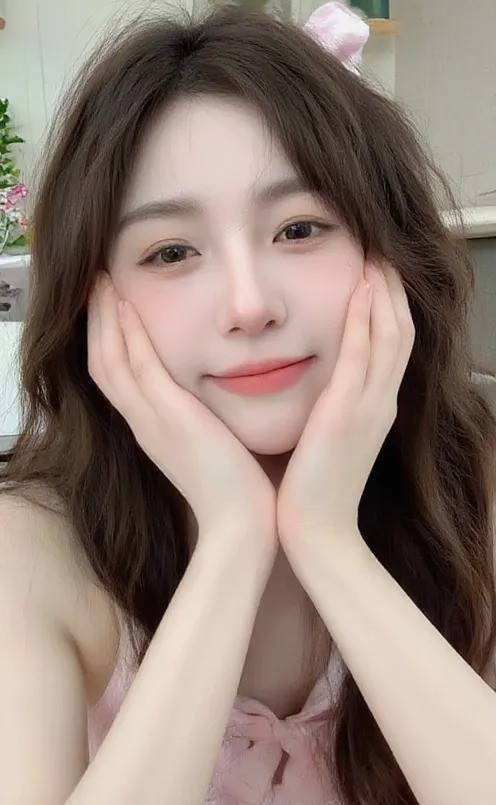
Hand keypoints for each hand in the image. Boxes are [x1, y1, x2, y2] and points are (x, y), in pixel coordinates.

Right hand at [87, 272, 277, 553]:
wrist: (242, 524)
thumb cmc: (239, 490)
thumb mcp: (213, 446)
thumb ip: (207, 421)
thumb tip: (218, 399)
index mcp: (153, 429)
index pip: (118, 376)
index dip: (109, 338)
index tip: (113, 303)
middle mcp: (143, 423)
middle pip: (101, 363)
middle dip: (96, 321)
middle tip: (96, 282)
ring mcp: (152, 420)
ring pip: (109, 359)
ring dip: (103, 317)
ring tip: (100, 280)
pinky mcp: (170, 418)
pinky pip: (137, 366)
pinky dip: (126, 333)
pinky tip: (125, 302)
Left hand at [276, 260, 414, 551]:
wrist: (316, 532)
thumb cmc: (314, 491)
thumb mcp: (329, 441)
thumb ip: (331, 409)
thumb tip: (322, 386)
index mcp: (375, 408)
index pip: (392, 344)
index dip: (389, 304)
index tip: (378, 270)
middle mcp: (381, 403)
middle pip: (400, 331)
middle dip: (394, 287)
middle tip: (384, 248)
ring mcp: (369, 408)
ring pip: (391, 336)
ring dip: (385, 293)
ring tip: (378, 254)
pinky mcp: (346, 416)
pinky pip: (363, 358)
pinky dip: (366, 322)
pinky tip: (361, 291)